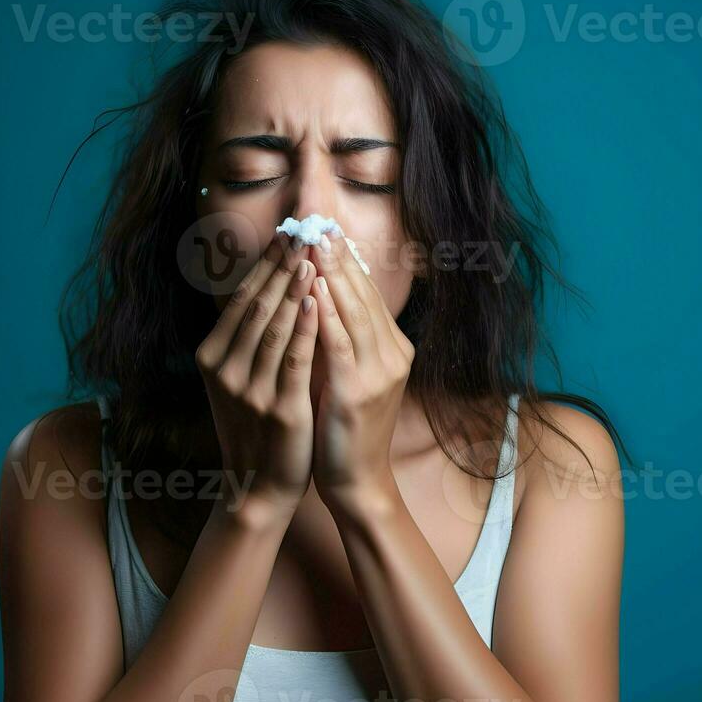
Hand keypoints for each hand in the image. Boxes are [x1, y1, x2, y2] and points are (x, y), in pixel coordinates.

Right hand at [195, 232, 319, 517]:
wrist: (260, 484)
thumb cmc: (255, 424)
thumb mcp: (237, 377)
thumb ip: (245, 336)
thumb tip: (265, 284)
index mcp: (213, 356)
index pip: (242, 299)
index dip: (265, 264)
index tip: (286, 234)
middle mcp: (225, 369)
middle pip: (257, 305)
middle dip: (282, 265)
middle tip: (302, 232)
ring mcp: (250, 390)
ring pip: (275, 326)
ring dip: (294, 287)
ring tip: (311, 255)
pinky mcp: (280, 408)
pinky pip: (295, 358)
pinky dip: (305, 327)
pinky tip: (316, 301)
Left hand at [307, 232, 415, 511]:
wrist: (356, 479)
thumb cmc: (346, 425)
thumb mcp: (351, 372)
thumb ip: (343, 336)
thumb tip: (320, 291)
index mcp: (393, 347)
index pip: (368, 292)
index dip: (346, 259)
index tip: (326, 228)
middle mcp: (392, 354)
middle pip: (362, 293)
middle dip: (338, 256)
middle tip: (318, 222)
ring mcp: (378, 372)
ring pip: (352, 310)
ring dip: (331, 273)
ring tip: (313, 242)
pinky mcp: (356, 390)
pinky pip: (338, 342)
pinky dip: (324, 312)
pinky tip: (309, 288)